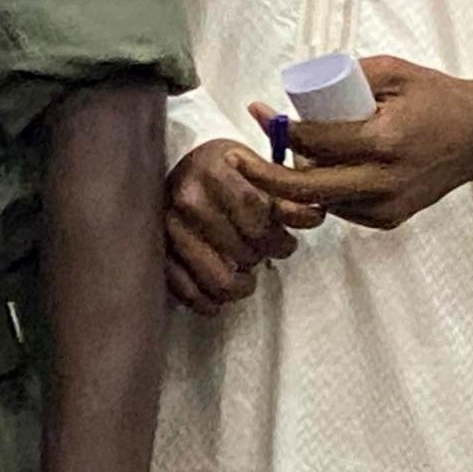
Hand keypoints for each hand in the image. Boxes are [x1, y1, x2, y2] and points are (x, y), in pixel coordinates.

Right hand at [165, 139, 325, 315]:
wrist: (183, 169)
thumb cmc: (227, 170)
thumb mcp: (258, 171)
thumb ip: (288, 195)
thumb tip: (314, 216)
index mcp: (212, 171)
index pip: (255, 214)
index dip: (278, 237)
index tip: (286, 243)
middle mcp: (185, 198)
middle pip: (241, 250)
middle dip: (262, 258)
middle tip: (265, 254)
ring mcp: (167, 228)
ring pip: (218, 279)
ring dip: (241, 286)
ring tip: (247, 277)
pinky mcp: (157, 252)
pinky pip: (186, 292)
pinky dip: (210, 302)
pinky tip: (222, 297)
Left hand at [231, 55, 472, 230]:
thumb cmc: (439, 99)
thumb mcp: (393, 72)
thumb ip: (347, 77)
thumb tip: (300, 92)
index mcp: (384, 141)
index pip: (315, 142)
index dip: (279, 128)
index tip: (260, 111)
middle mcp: (384, 180)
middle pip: (306, 189)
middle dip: (265, 176)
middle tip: (237, 160)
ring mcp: (388, 205)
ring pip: (321, 203)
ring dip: (296, 184)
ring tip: (286, 156)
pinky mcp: (390, 219)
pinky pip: (342, 209)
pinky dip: (326, 192)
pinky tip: (324, 171)